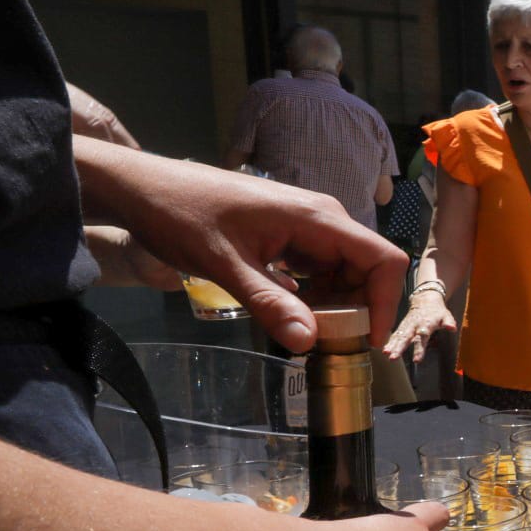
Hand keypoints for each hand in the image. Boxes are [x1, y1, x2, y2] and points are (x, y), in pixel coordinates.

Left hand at [95, 150, 406, 352]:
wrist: (143, 187)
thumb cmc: (181, 214)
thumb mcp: (224, 264)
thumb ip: (269, 303)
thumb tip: (310, 342)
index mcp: (316, 217)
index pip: (383, 259)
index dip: (386, 302)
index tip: (368, 341)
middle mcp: (321, 218)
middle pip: (367, 269)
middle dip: (358, 309)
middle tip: (328, 342)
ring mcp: (305, 225)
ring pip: (344, 271)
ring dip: (334, 305)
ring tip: (302, 328)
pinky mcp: (289, 233)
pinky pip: (319, 269)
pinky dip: (313, 295)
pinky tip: (286, 310)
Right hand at [384, 290, 457, 364]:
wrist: (425, 299)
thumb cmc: (437, 311)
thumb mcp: (446, 315)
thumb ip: (449, 322)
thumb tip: (452, 328)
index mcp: (426, 324)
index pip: (422, 338)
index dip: (419, 349)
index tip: (416, 360)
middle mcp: (414, 326)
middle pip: (406, 338)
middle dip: (399, 348)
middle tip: (393, 357)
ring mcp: (407, 326)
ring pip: (398, 336)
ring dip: (392, 345)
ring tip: (387, 354)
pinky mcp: (402, 327)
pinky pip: (395, 335)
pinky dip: (390, 342)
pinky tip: (385, 350)